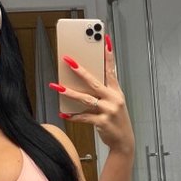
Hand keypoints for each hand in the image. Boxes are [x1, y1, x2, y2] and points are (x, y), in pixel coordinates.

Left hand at [49, 36, 134, 155]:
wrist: (124, 141)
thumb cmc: (117, 120)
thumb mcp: (115, 103)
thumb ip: (103, 91)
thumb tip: (84, 81)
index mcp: (116, 91)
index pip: (111, 69)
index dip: (108, 54)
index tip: (104, 39)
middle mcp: (113, 99)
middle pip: (94, 82)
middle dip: (80, 70)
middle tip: (68, 61)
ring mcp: (108, 110)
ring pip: (86, 98)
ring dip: (70, 92)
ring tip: (57, 86)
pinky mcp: (102, 122)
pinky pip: (84, 117)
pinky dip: (73, 116)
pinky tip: (64, 113)